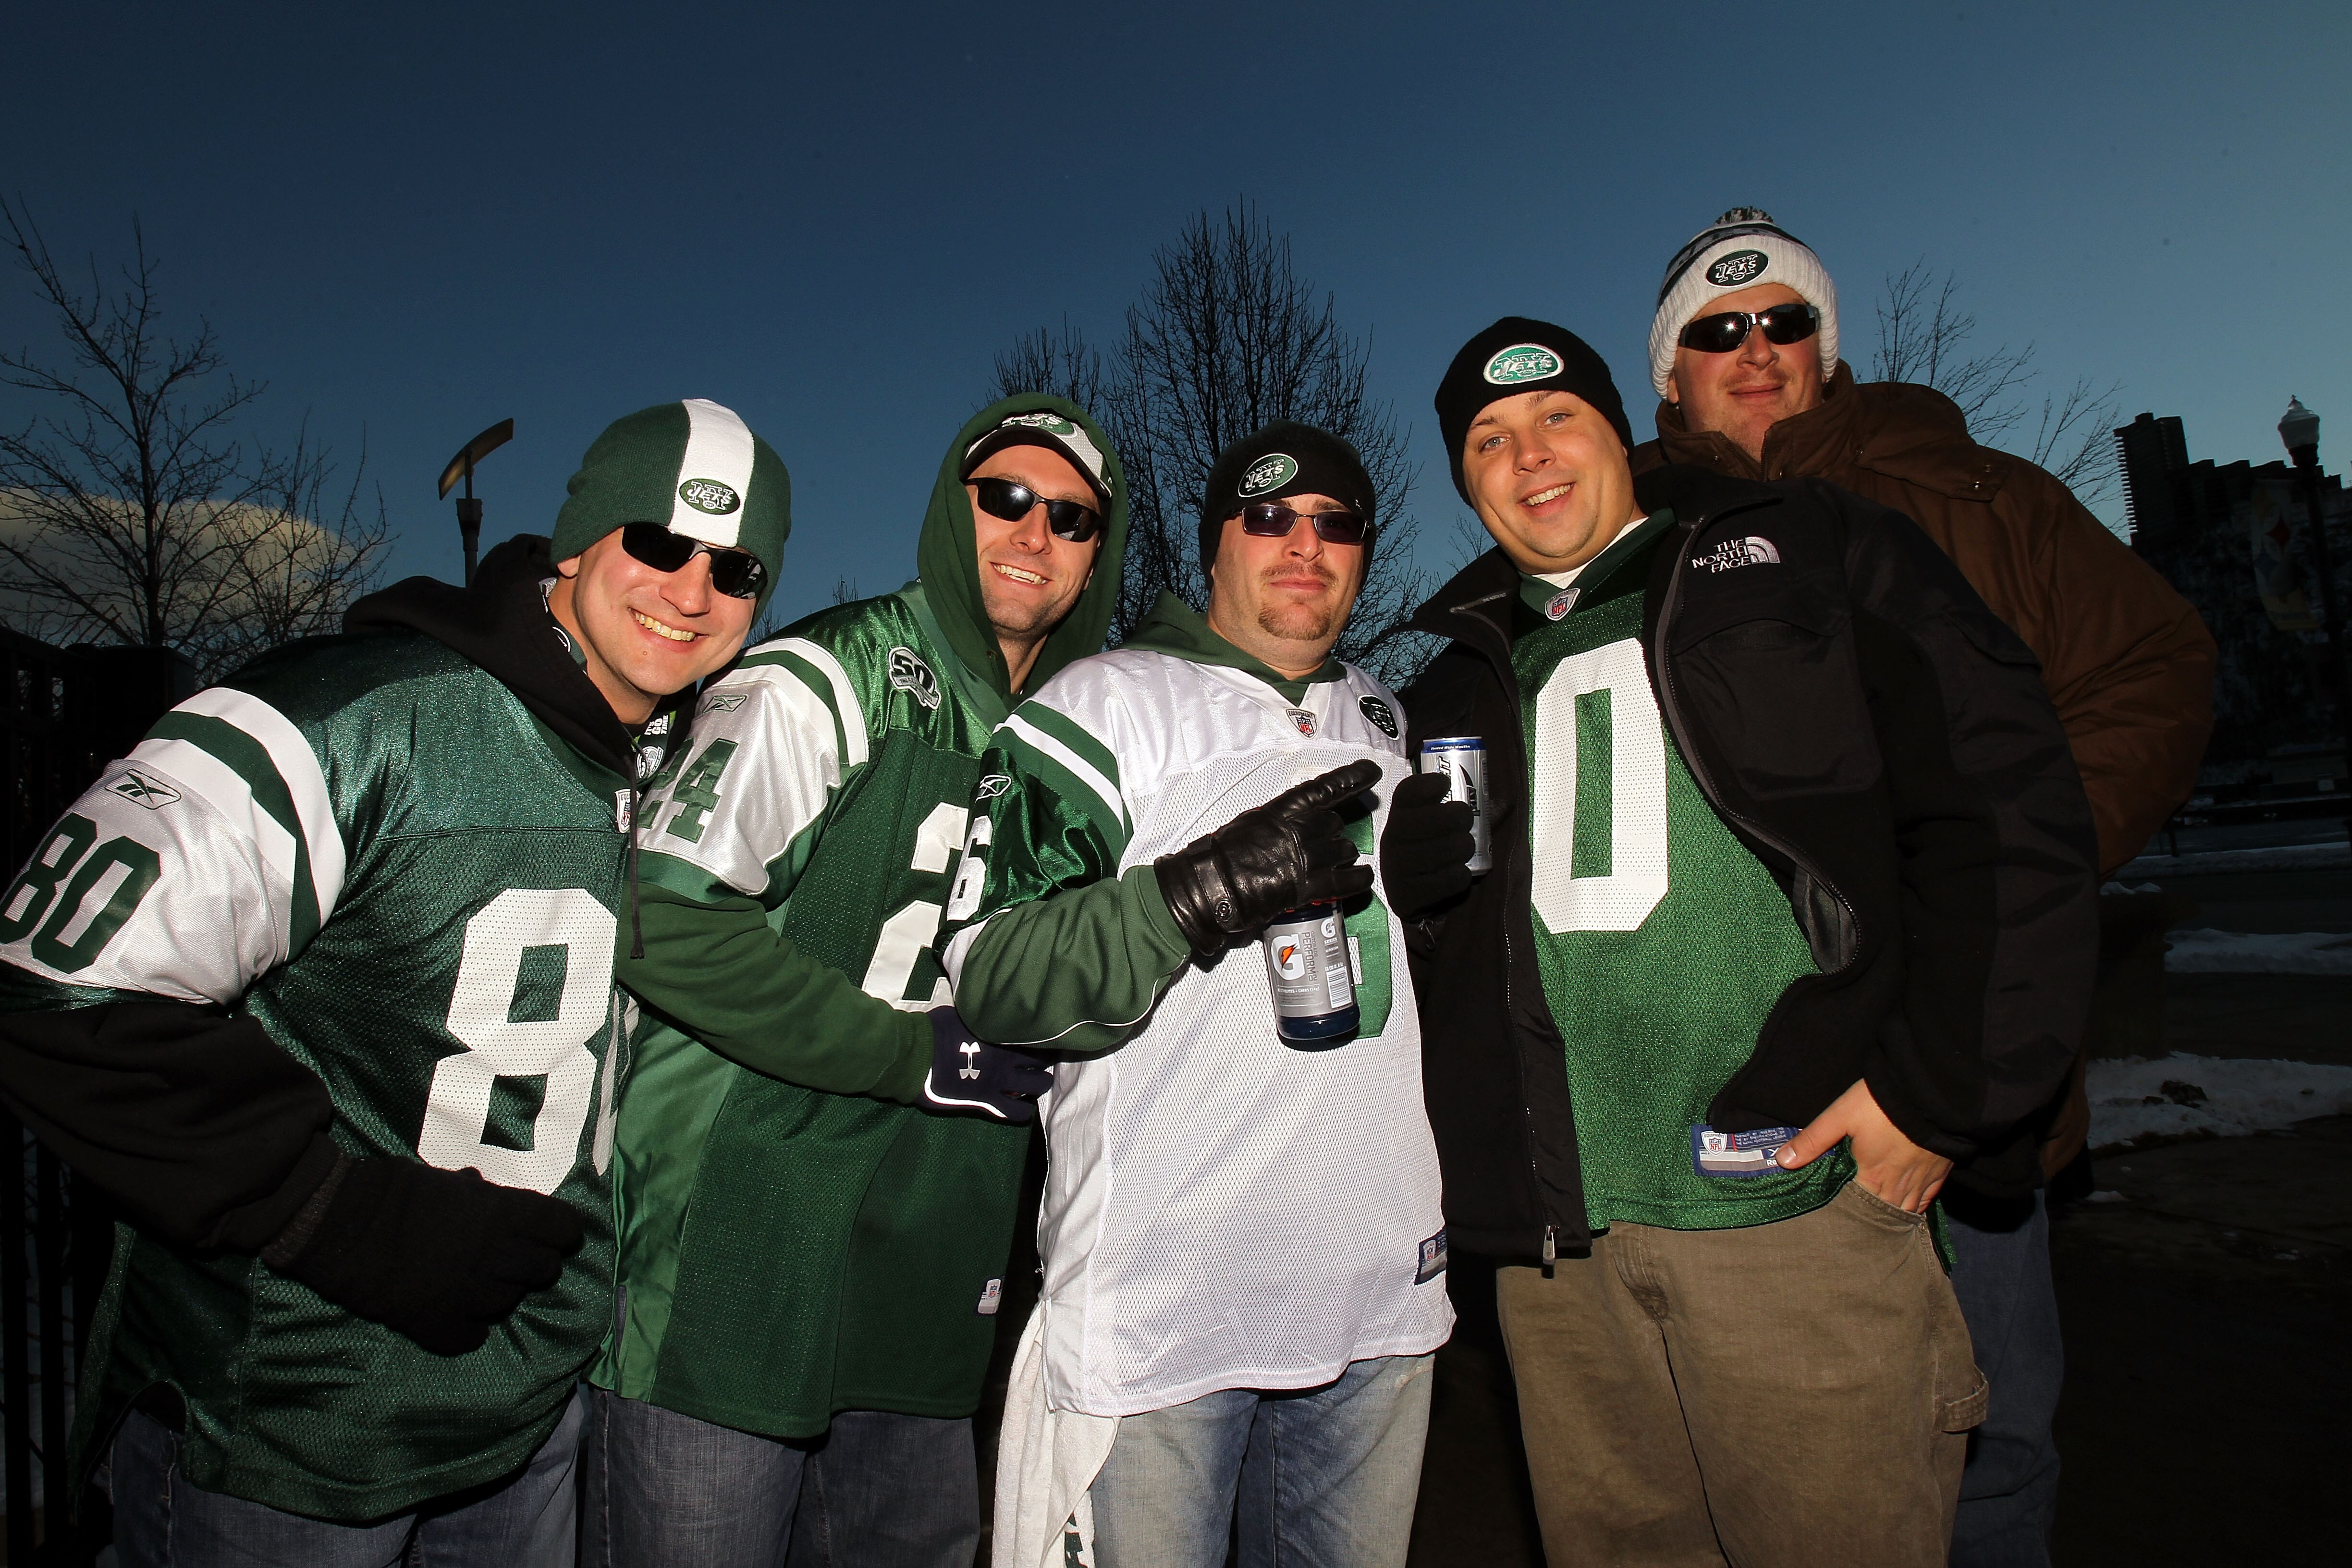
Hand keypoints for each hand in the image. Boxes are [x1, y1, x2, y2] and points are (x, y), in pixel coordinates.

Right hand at [269, 1158, 584, 1355]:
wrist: (342, 1224)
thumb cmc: (396, 1191)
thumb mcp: (449, 1181)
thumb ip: (481, 1196)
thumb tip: (491, 1197)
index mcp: (506, 1216)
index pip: (565, 1229)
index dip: (560, 1231)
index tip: (553, 1233)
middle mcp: (498, 1258)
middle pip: (545, 1269)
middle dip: (534, 1262)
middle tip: (511, 1257)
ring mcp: (471, 1296)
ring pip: (509, 1303)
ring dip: (498, 1292)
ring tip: (470, 1280)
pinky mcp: (439, 1325)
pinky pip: (472, 1336)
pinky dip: (465, 1327)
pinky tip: (449, 1311)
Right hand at [923, 1007, 1053, 1123]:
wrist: (915, 1057)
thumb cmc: (931, 1031)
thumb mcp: (959, 1014)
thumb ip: (978, 1017)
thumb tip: (983, 1012)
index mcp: (998, 1031)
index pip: (1032, 1034)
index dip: (1040, 1035)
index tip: (1042, 1036)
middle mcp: (1004, 1056)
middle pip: (1040, 1060)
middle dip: (1044, 1061)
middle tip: (1042, 1062)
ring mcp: (997, 1080)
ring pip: (1035, 1085)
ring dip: (1041, 1084)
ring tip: (1039, 1083)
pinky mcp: (986, 1100)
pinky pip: (1014, 1111)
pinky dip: (1022, 1111)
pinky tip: (1023, 1109)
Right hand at [1154, 761, 1380, 955]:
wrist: (1209, 884)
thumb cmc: (1220, 854)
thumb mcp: (1250, 824)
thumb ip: (1276, 824)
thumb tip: (1290, 828)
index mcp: (1281, 810)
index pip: (1323, 789)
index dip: (1351, 779)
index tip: (1370, 771)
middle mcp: (1298, 829)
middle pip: (1335, 824)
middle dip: (1332, 833)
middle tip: (1323, 844)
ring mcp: (1305, 857)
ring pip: (1343, 849)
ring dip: (1342, 854)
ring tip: (1338, 862)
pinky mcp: (1308, 886)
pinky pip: (1345, 880)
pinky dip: (1359, 878)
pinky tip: (1364, 877)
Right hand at [1380, 771, 1475, 918]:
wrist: (1410, 894)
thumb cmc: (1429, 850)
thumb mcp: (1436, 826)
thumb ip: (1461, 809)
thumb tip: (1503, 803)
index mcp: (1398, 816)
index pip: (1408, 792)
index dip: (1429, 784)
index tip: (1446, 783)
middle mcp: (1392, 839)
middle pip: (1435, 817)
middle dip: (1460, 816)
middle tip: (1466, 821)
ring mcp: (1397, 868)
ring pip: (1447, 849)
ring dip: (1465, 847)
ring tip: (1464, 849)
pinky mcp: (1407, 895)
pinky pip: (1449, 879)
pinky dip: (1461, 875)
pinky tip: (1458, 872)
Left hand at [1774, 1078, 1952, 1212]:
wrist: (1931, 1094)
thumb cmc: (1882, 1105)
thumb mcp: (1840, 1116)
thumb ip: (1813, 1141)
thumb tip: (1783, 1161)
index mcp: (1871, 1177)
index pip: (1854, 1207)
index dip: (1844, 1211)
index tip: (1832, 1215)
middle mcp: (1897, 1187)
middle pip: (1879, 1213)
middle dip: (1867, 1218)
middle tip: (1853, 1222)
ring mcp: (1920, 1182)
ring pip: (1904, 1211)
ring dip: (1889, 1215)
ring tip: (1876, 1221)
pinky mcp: (1938, 1174)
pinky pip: (1925, 1201)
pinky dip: (1914, 1208)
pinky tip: (1906, 1208)